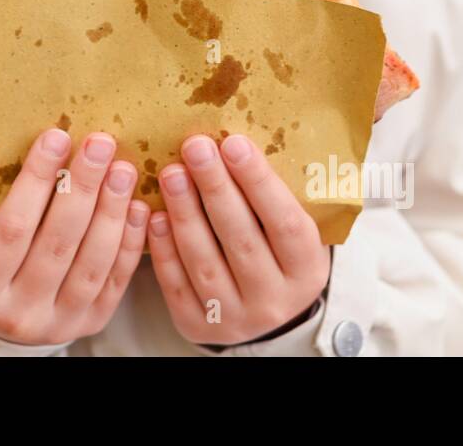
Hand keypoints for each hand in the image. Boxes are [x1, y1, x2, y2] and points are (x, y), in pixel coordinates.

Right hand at [0, 128, 148, 345]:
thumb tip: (47, 145)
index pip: (12, 227)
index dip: (36, 180)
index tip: (56, 137)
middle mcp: (17, 312)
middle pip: (57, 243)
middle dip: (82, 188)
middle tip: (99, 145)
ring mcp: (57, 323)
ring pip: (91, 263)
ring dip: (111, 211)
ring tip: (122, 171)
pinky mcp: (90, 323)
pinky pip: (115, 280)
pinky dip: (129, 242)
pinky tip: (137, 207)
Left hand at [147, 133, 330, 345]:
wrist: (260, 310)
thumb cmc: (273, 252)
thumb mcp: (291, 229)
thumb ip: (274, 195)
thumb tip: (235, 137)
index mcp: (307, 271)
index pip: (286, 223)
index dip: (259, 182)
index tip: (234, 143)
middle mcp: (274, 300)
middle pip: (242, 241)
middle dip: (216, 189)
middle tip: (195, 148)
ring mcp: (235, 318)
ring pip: (205, 263)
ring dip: (185, 214)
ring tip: (171, 174)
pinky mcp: (197, 326)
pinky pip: (176, 285)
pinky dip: (164, 249)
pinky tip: (155, 215)